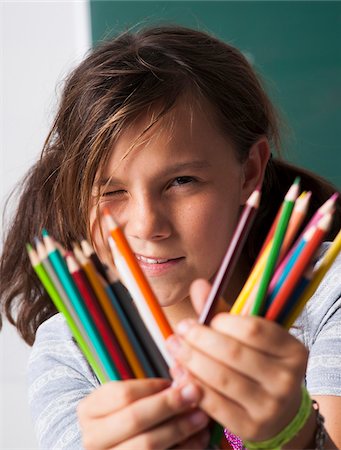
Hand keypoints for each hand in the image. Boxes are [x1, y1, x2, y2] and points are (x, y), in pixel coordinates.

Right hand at [77, 378, 209, 448]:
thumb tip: (183, 378)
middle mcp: (94, 439)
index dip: (153, 387)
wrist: (108, 448)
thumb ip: (147, 391)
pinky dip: (185, 449)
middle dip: (169, 405)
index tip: (175, 382)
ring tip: (202, 417)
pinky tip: (198, 438)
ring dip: (180, 429)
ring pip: (148, 445)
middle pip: (135, 418)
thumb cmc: (121, 419)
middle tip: (195, 394)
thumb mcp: (122, 402)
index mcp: (89, 411)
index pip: (123, 394)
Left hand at [166, 279, 308, 443]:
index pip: (253, 329)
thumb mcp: (250, 338)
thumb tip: (198, 284)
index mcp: (292, 350)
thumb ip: (223, 312)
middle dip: (199, 339)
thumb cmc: (259, 365)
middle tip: (180, 330)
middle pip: (233, 353)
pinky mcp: (250, 427)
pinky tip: (181, 372)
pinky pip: (214, 402)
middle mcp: (286, 379)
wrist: (279, 413)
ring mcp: (270, 406)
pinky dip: (193, 385)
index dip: (222, 321)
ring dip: (190, 360)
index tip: (202, 318)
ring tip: (175, 348)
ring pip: (221, 378)